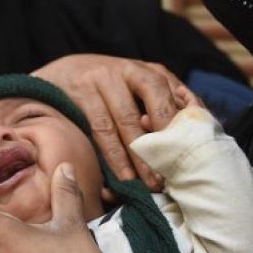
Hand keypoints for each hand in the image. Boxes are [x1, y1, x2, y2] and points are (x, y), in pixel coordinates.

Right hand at [33, 54, 188, 189]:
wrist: (55, 77)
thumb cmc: (103, 94)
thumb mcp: (133, 93)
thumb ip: (158, 110)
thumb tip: (187, 144)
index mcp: (148, 70)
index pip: (178, 92)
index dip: (189, 120)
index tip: (196, 151)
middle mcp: (129, 69)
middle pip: (157, 97)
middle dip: (167, 136)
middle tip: (176, 170)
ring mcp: (103, 78)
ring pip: (128, 119)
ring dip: (142, 156)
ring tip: (153, 183)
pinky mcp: (82, 93)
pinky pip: (102, 128)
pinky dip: (115, 155)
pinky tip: (124, 176)